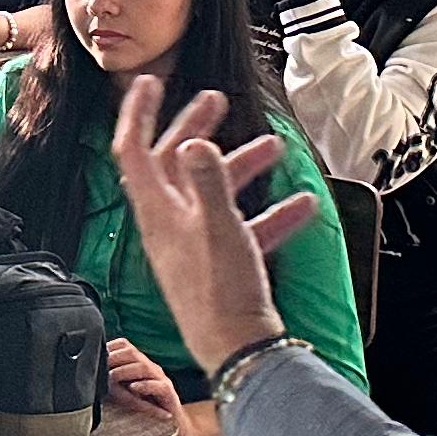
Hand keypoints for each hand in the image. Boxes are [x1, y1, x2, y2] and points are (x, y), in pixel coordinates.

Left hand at [103, 338, 181, 422]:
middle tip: (101, 368)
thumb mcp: (121, 391)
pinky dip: (145, 386)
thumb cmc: (143, 406)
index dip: (109, 348)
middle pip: (132, 353)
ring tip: (112, 377)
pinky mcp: (168, 393)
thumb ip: (111, 381)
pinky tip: (133, 387)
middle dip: (114, 358)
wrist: (171, 424)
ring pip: (144, 367)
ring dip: (125, 371)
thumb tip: (91, 374)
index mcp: (139, 363)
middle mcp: (150, 367)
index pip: (124, 345)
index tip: (96, 356)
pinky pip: (158, 385)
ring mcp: (160, 379)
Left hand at [110, 76, 322, 374]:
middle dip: (195, 127)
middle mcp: (170, 226)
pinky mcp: (221, 266)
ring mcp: (194, 245)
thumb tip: (194, 142)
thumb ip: (209, 182)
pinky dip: (269, 212)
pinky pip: (243, 228)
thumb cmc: (223, 296)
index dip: (139, 113)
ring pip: (213, 193)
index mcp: (158, 212)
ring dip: (241, 166)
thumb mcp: (219, 230)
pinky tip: (302, 205)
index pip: (134, 150)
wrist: (239, 353)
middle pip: (174, 164)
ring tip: (274, 147)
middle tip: (218, 100)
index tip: (152, 82)